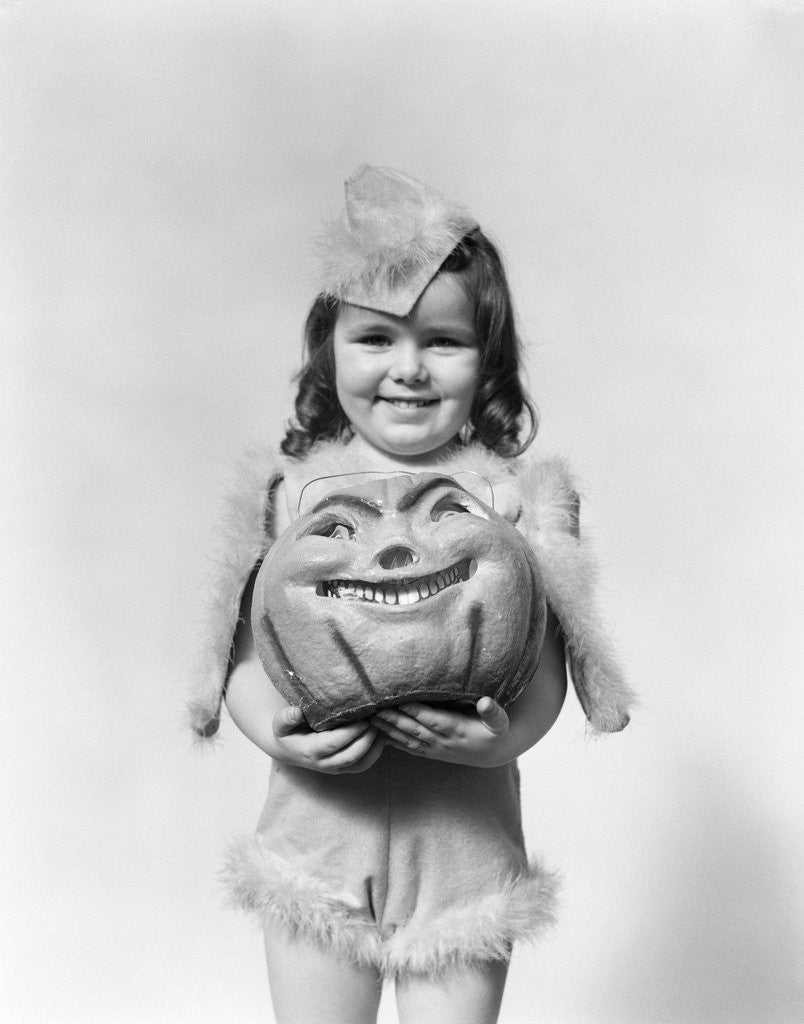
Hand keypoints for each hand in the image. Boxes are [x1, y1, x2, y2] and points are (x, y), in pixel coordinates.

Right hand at [271, 705, 386, 773]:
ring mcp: (336, 767)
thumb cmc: (286, 731)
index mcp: (310, 751)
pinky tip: (383, 735)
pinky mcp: (345, 767)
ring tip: (383, 725)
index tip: (362, 717)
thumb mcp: (281, 723)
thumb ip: (287, 717)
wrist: (287, 749)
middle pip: (351, 755)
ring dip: (375, 746)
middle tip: (377, 718)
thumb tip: (296, 711)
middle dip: (367, 738)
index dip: (350, 732)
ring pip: (361, 763)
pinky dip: (376, 751)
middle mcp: (325, 763)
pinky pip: (364, 764)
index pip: (334, 743)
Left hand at [369, 697, 514, 767]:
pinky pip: (408, 747)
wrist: (493, 753)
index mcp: (457, 730)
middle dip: (393, 719)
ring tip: (370, 718)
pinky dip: (392, 741)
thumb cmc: (496, 731)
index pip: (432, 719)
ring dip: (388, 729)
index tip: (399, 700)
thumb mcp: (500, 722)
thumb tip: (485, 703)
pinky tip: (377, 733)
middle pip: (414, 729)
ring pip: (407, 739)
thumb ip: (494, 712)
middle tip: (374, 708)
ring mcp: (435, 749)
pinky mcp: (430, 752)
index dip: (415, 711)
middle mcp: (443, 741)